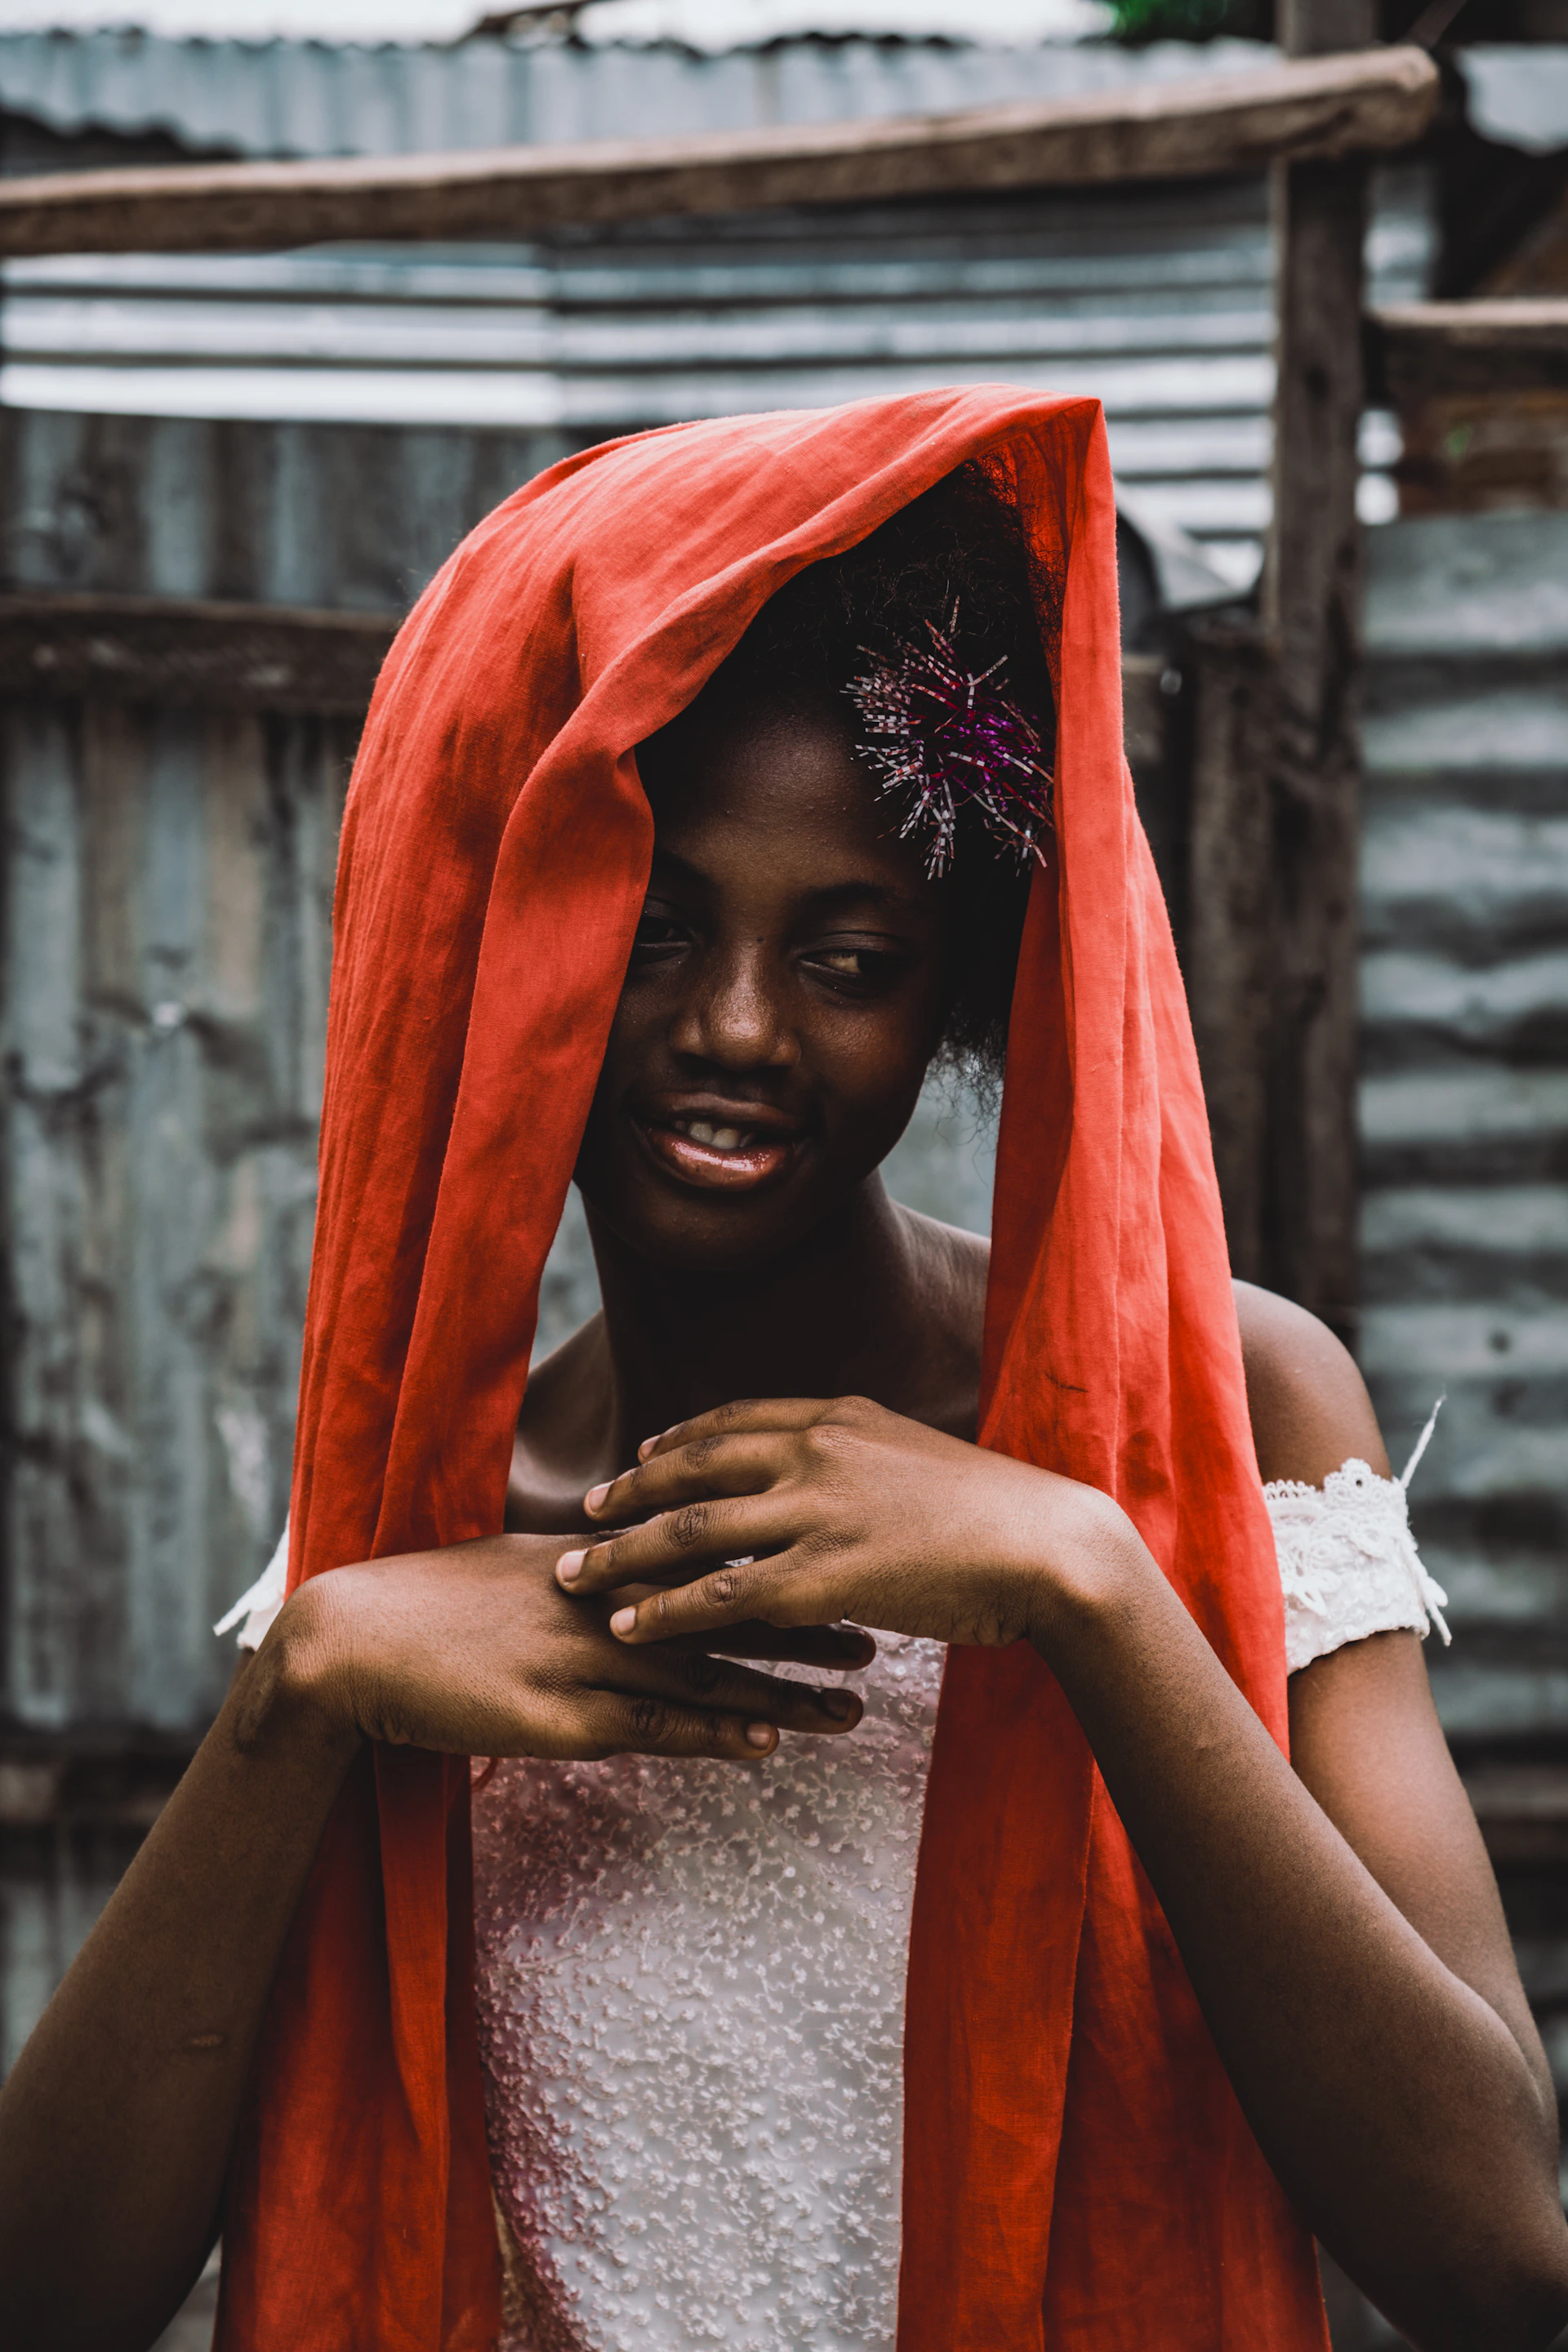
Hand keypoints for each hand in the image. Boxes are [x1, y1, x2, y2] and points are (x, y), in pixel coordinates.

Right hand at [273, 1532, 869, 1763]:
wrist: (352, 1642)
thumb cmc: (431, 1607)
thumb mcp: (517, 1568)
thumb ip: (583, 1572)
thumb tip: (631, 1573)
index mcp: (595, 1561)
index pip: (705, 1557)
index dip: (776, 1564)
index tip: (837, 1566)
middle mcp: (602, 1601)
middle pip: (725, 1611)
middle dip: (805, 1624)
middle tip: (879, 1634)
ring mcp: (583, 1658)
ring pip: (707, 1672)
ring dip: (785, 1689)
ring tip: (854, 1704)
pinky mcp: (558, 1717)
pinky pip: (654, 1727)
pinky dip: (713, 1732)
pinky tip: (765, 1742)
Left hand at [555, 1395, 1106, 1650]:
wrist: (1049, 1547)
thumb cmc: (995, 1513)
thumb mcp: (916, 1456)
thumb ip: (859, 1458)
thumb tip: (826, 1475)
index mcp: (840, 1417)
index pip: (734, 1420)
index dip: (677, 1441)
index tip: (638, 1457)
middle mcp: (817, 1452)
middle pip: (693, 1467)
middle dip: (629, 1493)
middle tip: (582, 1511)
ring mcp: (817, 1511)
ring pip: (691, 1531)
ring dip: (624, 1554)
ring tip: (577, 1576)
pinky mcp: (824, 1575)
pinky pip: (721, 1595)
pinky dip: (665, 1611)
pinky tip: (631, 1627)